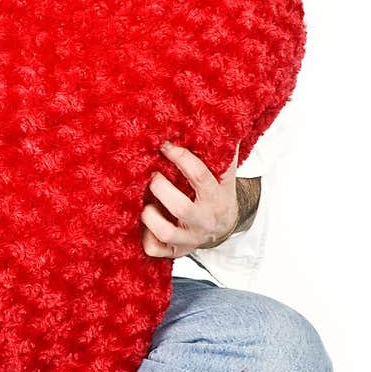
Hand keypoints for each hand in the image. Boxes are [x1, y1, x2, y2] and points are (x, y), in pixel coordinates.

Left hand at [141, 139, 239, 258]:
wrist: (224, 228)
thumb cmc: (217, 194)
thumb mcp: (225, 175)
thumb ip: (224, 151)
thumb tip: (224, 119)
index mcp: (216, 197)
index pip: (200, 176)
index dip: (181, 159)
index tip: (165, 146)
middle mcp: (204, 220)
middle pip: (181, 208)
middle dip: (161, 189)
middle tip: (153, 178)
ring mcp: (189, 238)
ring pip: (165, 232)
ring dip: (150, 215)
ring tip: (147, 203)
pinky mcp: (176, 251)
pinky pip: (155, 249)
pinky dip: (146, 236)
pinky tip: (146, 224)